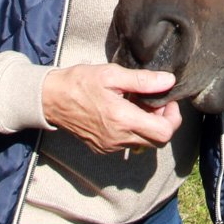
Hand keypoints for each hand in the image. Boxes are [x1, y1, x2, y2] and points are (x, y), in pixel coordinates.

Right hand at [41, 64, 182, 154]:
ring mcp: (110, 146)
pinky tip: (126, 112)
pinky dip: (134, 130)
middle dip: (164, 122)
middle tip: (156, 102)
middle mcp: (118, 138)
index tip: (167, 101)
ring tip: (138, 104)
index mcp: (122, 120)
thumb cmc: (80, 82)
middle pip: (158, 141)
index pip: (164, 132)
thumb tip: (169, 81)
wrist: (51, 99)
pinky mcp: (103, 148)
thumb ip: (143, 80)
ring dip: (149, 126)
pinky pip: (129, 144)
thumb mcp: (112, 74)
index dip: (172, 117)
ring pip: (144, 143)